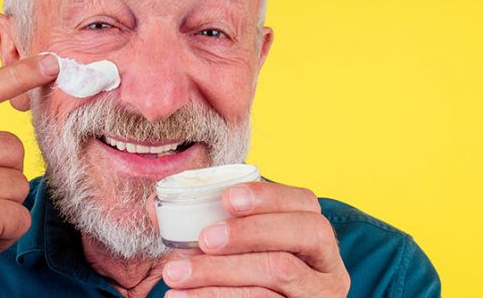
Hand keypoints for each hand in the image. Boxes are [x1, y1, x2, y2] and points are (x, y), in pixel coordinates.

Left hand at [161, 182, 349, 296]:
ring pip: (280, 272)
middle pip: (303, 234)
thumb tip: (154, 205)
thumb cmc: (245, 278)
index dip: (268, 196)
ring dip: (220, 272)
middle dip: (249, 231)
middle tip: (203, 239)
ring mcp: (320, 295)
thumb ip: (205, 223)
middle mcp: (328, 265)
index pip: (305, 203)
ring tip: (175, 275)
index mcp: (314, 235)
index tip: (227, 199)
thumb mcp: (235, 250)